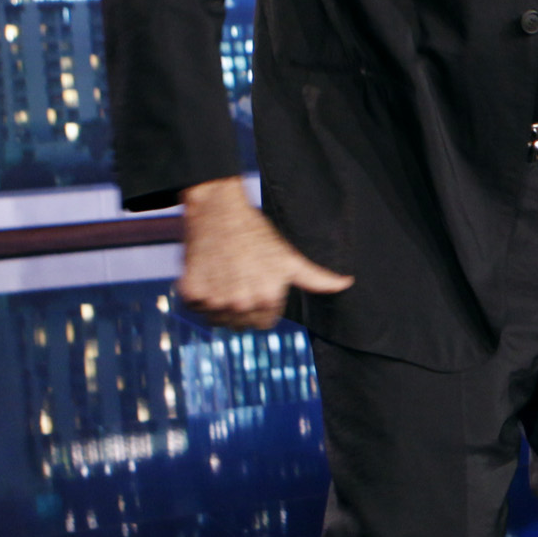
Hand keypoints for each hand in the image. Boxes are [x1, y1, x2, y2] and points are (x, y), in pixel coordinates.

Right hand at [178, 177, 352, 330]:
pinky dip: (199, 294)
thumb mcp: (289, 257)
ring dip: (219, 304)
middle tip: (239, 279)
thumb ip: (317, 278)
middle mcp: (240, 304)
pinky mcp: (191, 292)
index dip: (262, 306)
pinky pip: (195, 307)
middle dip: (241, 307)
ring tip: (225, 277)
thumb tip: (346, 284)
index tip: (257, 286)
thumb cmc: (257, 233)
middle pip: (240, 324)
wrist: (218, 211)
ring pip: (217, 319)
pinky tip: (208, 273)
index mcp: (267, 299)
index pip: (264, 324)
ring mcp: (213, 299)